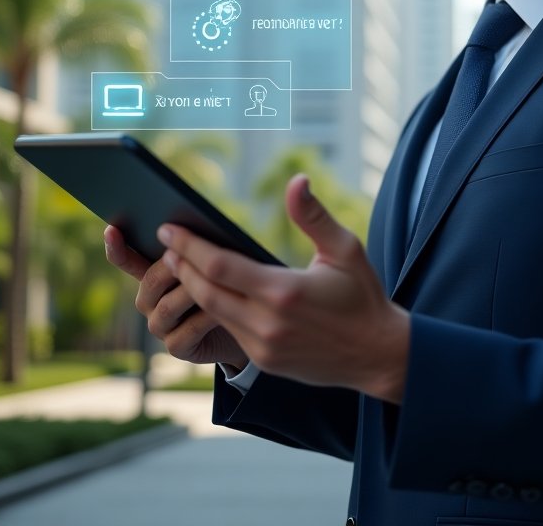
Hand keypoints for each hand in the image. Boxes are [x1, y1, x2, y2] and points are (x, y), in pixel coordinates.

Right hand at [104, 225, 246, 367]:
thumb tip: (191, 230)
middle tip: (185, 251)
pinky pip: (187, 330)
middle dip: (170, 265)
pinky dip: (204, 318)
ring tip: (211, 278)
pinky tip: (221, 310)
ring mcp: (160, 325)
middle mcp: (150, 301)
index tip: (111, 230)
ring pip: (167, 307)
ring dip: (189, 292)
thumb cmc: (226, 285)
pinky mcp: (177, 345)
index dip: (117, 247)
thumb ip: (196, 250)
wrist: (242, 322)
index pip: (128, 260)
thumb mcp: (211, 264)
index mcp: (153, 275)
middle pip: (151, 281)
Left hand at [158, 174, 410, 402]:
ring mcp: (263, 347)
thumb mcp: (345, 248)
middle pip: (207, 291)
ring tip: (180, 263)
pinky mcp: (265, 361)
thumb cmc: (362, 295)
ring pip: (214, 313)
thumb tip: (296, 180)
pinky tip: (209, 290)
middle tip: (166, 243)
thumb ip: (313, 216)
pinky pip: (230, 330)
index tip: (169, 229)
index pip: (220, 266)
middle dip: (182, 265)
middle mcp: (268, 323)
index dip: (190, 246)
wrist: (377, 354)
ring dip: (194, 287)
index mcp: (284, 291)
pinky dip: (215, 308)